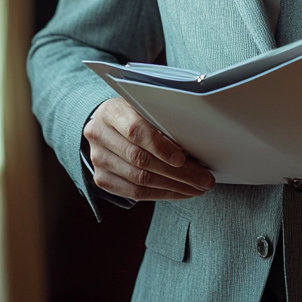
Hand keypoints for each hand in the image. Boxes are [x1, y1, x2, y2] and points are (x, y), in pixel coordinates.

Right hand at [83, 98, 215, 200]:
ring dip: (173, 187)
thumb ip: (161, 120)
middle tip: (203, 179)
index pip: (135, 131)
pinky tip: (179, 192)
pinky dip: (161, 194)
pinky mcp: (102, 179)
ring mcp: (98, 159)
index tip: (183, 158)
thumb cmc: (133, 114)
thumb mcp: (144, 107)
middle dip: (178, 173)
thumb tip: (194, 144)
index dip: (160, 147)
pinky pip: (134, 194)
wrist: (107, 125)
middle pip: (140, 160)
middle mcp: (99, 135)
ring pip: (139, 180)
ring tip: (196, 187)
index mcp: (111, 112)